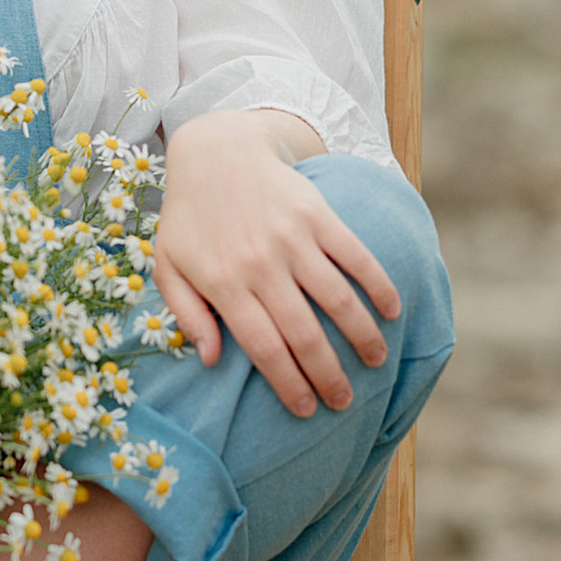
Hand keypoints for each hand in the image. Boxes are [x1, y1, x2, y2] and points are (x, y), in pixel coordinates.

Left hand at [152, 111, 399, 418]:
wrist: (216, 150)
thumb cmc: (189, 217)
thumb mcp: (168, 265)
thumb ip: (185, 314)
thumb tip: (210, 360)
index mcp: (224, 283)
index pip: (264, 348)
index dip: (289, 384)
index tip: (306, 409)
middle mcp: (261, 264)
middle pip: (304, 334)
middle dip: (329, 375)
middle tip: (344, 401)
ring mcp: (293, 237)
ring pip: (338, 300)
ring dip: (362, 337)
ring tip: (375, 362)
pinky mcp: (318, 213)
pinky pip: (357, 256)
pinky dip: (379, 285)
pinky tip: (392, 312)